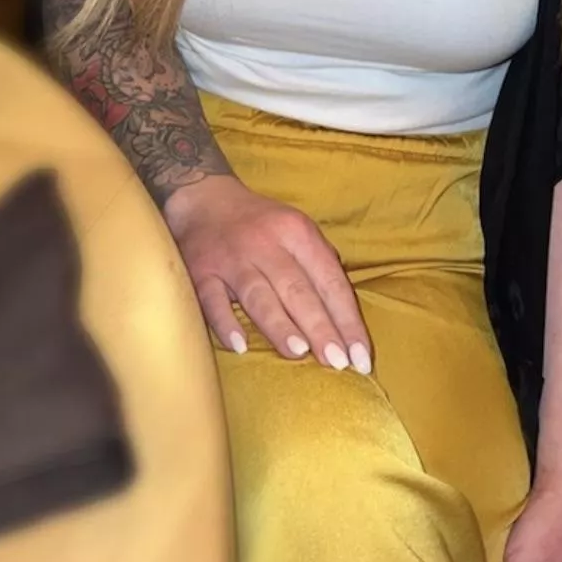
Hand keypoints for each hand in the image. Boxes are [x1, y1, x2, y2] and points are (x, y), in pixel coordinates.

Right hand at [164, 175, 372, 373]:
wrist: (205, 199)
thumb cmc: (262, 225)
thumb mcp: (297, 228)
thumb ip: (320, 263)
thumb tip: (345, 313)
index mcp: (297, 233)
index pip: (329, 280)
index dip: (347, 319)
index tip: (361, 356)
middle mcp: (266, 244)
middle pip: (297, 289)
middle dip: (320, 327)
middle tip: (338, 362)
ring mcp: (232, 258)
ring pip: (258, 295)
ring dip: (279, 324)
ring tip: (299, 352)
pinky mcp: (200, 272)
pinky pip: (211, 299)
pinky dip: (225, 322)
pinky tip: (239, 346)